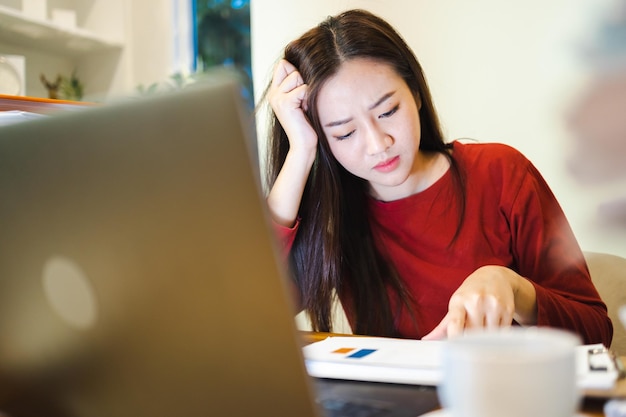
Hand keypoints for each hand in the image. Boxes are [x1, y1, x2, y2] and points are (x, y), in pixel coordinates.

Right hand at [268, 59, 317, 154]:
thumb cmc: (306, 123)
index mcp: (275, 92)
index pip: (283, 64)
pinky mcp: (284, 103)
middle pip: (290, 67)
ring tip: (304, 106)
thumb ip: (297, 83)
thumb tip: (303, 64)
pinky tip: (305, 110)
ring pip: (297, 76)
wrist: (302, 144)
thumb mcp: (300, 100)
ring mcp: (277, 97)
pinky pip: (303, 88)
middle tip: (302, 102)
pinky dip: (308, 98)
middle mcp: (273, 93)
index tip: (301, 92)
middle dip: (302, 82)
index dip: (296, 72)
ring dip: (306, 91)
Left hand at [422, 266, 536, 339]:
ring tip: (483, 329)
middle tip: (470, 341)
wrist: (494, 276)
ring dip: (486, 340)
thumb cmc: (471, 293)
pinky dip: (497, 336)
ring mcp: (493, 305)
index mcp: (459, 301)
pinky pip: (502, 333)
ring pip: (489, 336)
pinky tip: (494, 326)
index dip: (454, 338)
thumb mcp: (456, 304)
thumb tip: (426, 340)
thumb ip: (444, 325)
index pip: (455, 322)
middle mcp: (476, 301)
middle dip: (471, 341)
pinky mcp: (507, 310)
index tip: (453, 351)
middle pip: (473, 334)